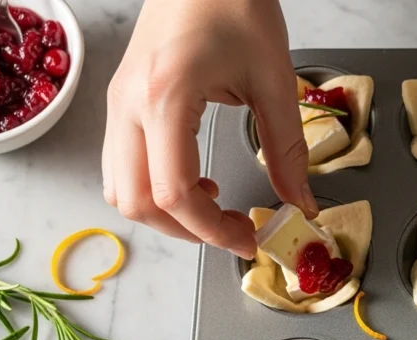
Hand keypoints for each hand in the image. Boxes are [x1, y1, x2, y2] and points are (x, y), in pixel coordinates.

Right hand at [103, 0, 314, 259]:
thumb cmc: (233, 5)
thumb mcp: (275, 80)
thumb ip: (287, 149)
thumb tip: (299, 201)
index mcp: (164, 98)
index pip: (173, 193)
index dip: (210, 230)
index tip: (247, 240)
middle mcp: (128, 105)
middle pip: (137, 202)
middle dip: (187, 231)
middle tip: (234, 232)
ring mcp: (117, 103)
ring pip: (120, 189)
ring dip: (165, 213)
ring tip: (214, 207)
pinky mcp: (121, 101)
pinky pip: (121, 165)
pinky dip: (153, 188)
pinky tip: (194, 179)